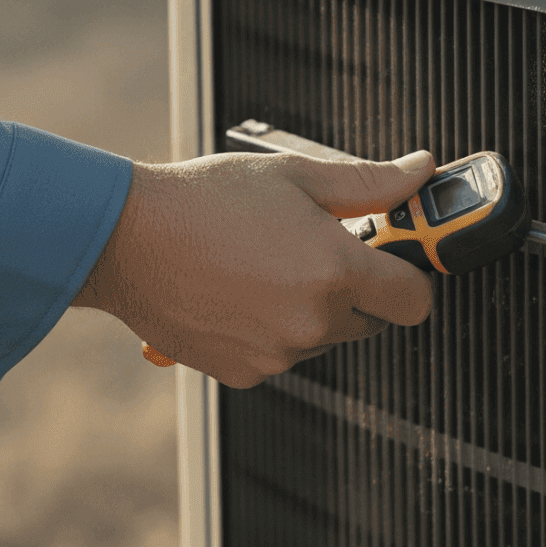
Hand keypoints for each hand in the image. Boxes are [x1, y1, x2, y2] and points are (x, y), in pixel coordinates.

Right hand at [75, 150, 438, 387]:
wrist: (126, 239)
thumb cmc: (205, 200)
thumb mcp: (295, 175)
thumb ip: (370, 181)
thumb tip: (420, 173)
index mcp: (336, 271)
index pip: (415, 300)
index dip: (410, 277)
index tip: (395, 261)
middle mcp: (313, 322)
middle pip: (372, 320)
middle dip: (357, 289)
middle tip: (315, 250)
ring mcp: (279, 354)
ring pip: (325, 338)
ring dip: (313, 310)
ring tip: (265, 266)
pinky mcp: (245, 374)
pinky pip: (281, 355)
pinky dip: (272, 331)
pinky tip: (240, 292)